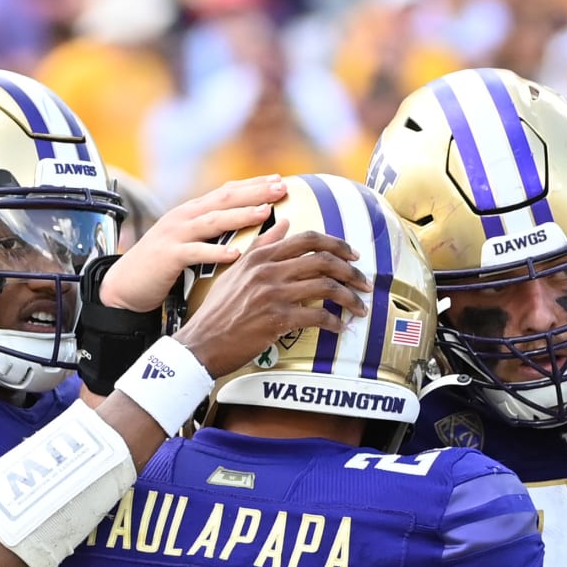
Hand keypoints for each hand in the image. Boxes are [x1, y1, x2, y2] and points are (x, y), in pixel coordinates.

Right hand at [101, 175, 288, 312]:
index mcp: (190, 212)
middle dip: (254, 192)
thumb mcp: (188, 241)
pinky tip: (236, 254)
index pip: (226, 191)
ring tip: (264, 213)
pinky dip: (216, 252)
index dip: (252, 185)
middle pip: (223, 199)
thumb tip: (243, 229)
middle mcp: (183, 217)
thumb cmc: (160, 266)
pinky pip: (195, 252)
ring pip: (212, 221)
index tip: (279, 181)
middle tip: (280, 188)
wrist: (125, 284)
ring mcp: (175, 235)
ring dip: (240, 216)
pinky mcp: (168, 257)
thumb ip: (210, 233)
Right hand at [174, 220, 369, 377]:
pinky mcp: (277, 319)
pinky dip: (335, 322)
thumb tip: (282, 223)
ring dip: (349, 298)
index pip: (307, 239)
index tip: (353, 255)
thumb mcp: (236, 271)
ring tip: (360, 307)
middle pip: (323, 261)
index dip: (336, 244)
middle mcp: (268, 270)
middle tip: (364, 282)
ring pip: (325, 287)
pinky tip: (341, 328)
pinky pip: (317, 316)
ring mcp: (273, 294)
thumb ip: (261, 246)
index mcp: (260, 256)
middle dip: (351, 271)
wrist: (202, 342)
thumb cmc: (219, 311)